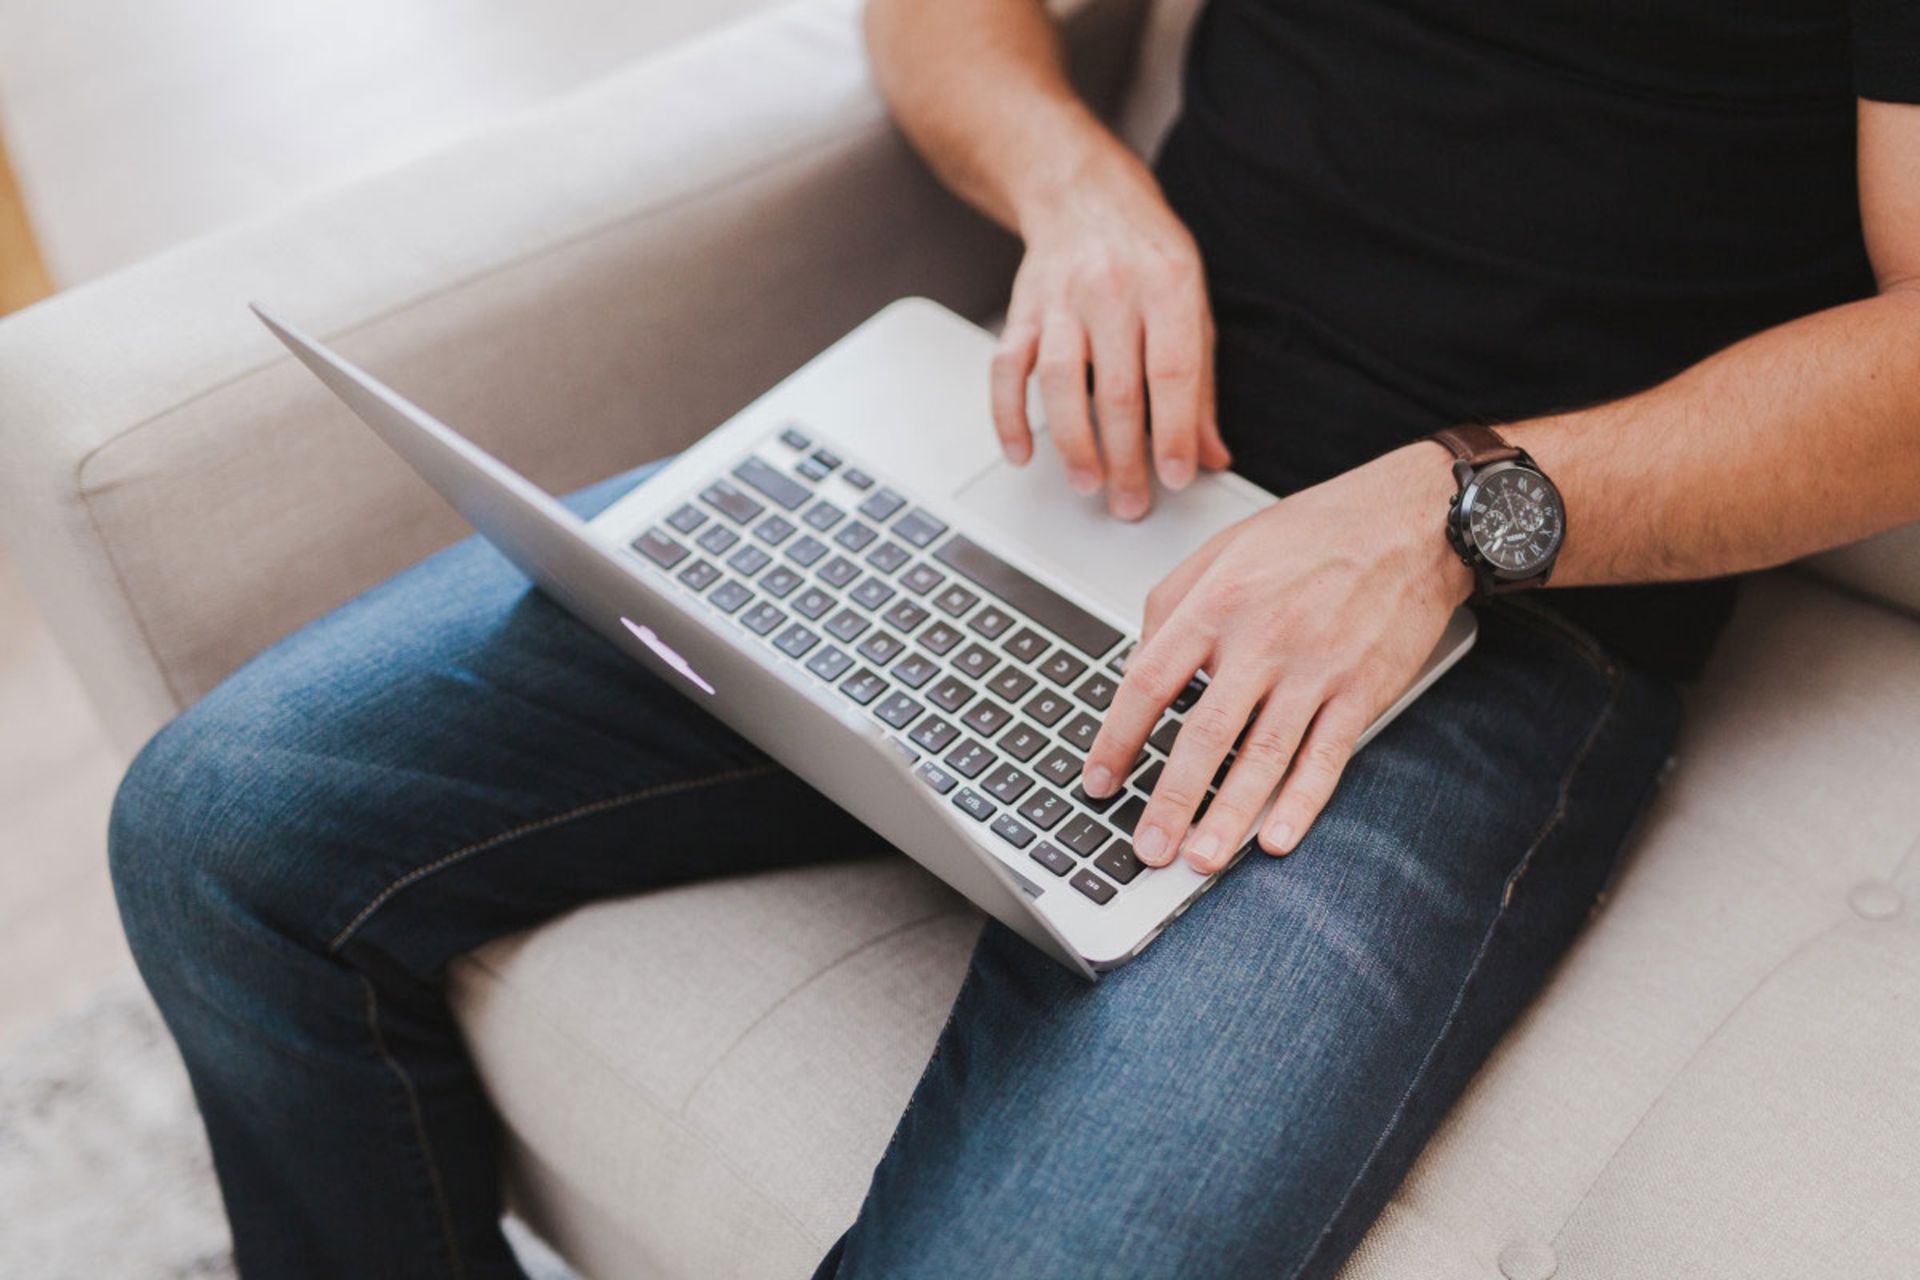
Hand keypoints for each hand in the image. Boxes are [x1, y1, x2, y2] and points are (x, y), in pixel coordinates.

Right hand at [993, 141, 1231, 519]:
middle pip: (1116, 388)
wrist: (1083, 194)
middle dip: (1125, 457)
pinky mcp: (1022, 311)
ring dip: (1073, 442)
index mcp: (1168, 286)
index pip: (1172, 372)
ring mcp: (1060, 300)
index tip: (1179, 476)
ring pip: (1061, 382)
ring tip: (1088, 483)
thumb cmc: (1145, 253)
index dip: (1175, 431)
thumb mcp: (1193, 303)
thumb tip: (1211, 454)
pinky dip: (1009, 416)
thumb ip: (1201, 384)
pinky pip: (1006, 369)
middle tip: (1131, 503)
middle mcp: (1112, 290)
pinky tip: (1022, 453)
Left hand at [1081, 444, 1472, 871]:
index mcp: (1217, 601)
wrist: (1413, 519)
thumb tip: (1136, 665)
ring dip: (1228, 815)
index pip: (1148, 680)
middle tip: (1146, 848)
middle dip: (1169, 799)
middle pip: (1203, 733)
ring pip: (1263, 756)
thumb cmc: (1315, 532)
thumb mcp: (1225, 547)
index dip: (1117, 737)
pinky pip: (1326, 757)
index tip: (1099, 779)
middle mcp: (1262, 637)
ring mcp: (1316, 667)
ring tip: (1200, 860)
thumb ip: (1172, 604)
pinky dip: (1301, 802)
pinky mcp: (1362, 689)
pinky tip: (1276, 838)